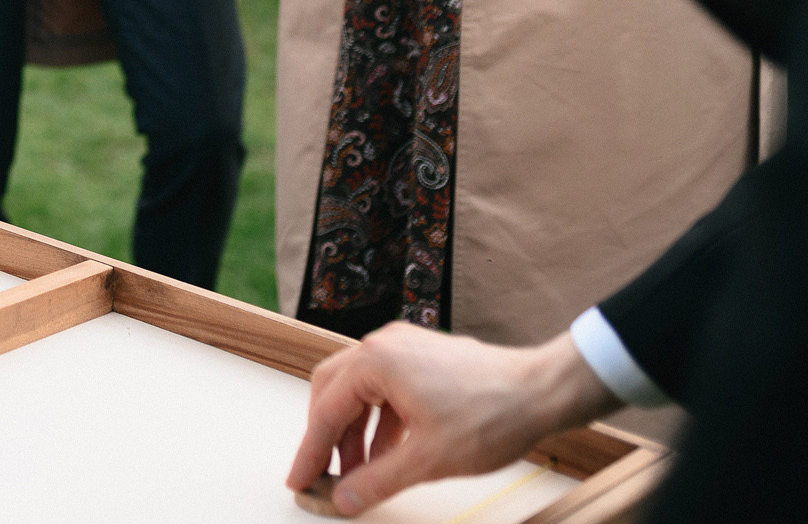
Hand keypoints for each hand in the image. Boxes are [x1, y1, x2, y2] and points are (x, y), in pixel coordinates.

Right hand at [288, 325, 619, 515]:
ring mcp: (404, 348)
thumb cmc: (493, 414)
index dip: (311, 452)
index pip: (325, 412)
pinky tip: (390, 452)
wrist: (545, 392)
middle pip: (332, 391)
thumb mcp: (428, 459)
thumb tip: (344, 499)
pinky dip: (379, 421)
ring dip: (355, 431)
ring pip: (359, 390)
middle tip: (323, 473)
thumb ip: (377, 480)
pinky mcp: (423, 358)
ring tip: (360, 471)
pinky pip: (385, 389)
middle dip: (326, 436)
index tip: (300, 479)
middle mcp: (383, 346)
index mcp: (375, 362)